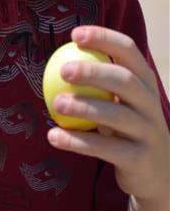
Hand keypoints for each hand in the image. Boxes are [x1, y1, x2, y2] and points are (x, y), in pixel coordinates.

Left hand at [47, 26, 169, 204]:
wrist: (157, 174)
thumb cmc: (126, 126)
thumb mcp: (120, 100)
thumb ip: (99, 79)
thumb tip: (58, 55)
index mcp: (145, 81)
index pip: (129, 50)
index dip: (104, 38)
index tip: (75, 35)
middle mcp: (151, 103)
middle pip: (125, 80)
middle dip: (94, 71)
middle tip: (63, 70)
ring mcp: (149, 132)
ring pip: (116, 116)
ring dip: (83, 107)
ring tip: (57, 103)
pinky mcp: (140, 159)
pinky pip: (106, 148)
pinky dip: (77, 141)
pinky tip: (53, 136)